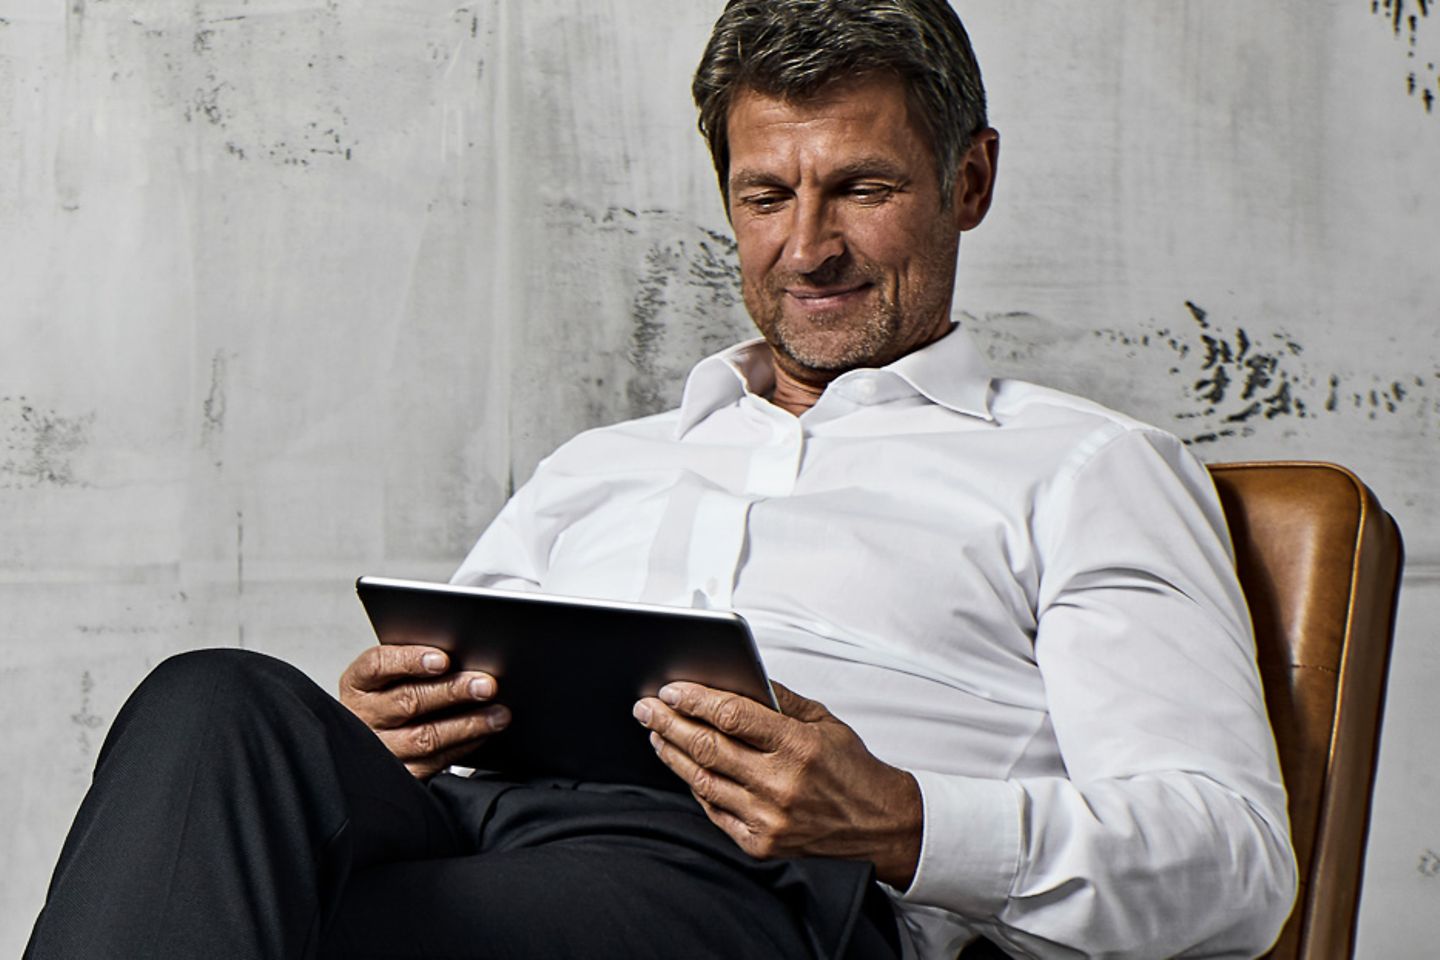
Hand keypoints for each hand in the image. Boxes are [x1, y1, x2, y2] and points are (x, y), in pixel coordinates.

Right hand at [339, 644, 509, 779]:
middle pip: (408, 702)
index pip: (378, 665)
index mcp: (358, 683)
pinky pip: (432, 762)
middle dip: (452, 691)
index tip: (442, 659)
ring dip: (467, 724)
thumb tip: (462, 657)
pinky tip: (482, 734)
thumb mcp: (389, 675)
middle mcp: (362, 716)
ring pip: (424, 737)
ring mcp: (378, 749)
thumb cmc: (386, 697)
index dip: (410, 661)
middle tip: (486, 685)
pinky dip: (462, 746)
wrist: (365, 744)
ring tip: (498, 714)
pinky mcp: (396, 774)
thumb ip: (416, 665)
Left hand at [633, 681, 921, 886]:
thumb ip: (777, 699)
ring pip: (703, 780)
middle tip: (646, 708)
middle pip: (708, 748)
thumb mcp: (823, 720)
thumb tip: (734, 676)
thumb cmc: (851, 768)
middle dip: (669, 723)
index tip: (671, 689)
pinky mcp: (761, 844)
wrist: (879, 825)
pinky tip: (685, 767)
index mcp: (799, 746)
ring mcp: (769, 818)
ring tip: (657, 734)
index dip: (694, 700)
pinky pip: (714, 811)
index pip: (732, 716)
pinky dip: (695, 786)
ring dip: (673, 754)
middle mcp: (781, 784)